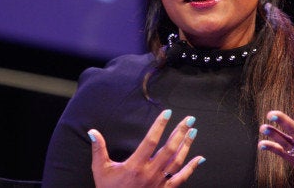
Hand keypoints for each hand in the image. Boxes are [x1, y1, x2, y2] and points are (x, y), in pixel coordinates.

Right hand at [88, 109, 204, 186]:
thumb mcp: (100, 170)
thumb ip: (99, 150)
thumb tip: (93, 132)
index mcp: (135, 166)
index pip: (151, 141)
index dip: (160, 126)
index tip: (167, 113)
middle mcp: (150, 173)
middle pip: (169, 149)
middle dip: (180, 132)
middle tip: (190, 119)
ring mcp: (159, 182)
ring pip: (177, 161)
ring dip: (186, 145)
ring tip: (193, 131)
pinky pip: (181, 178)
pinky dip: (192, 168)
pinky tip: (200, 158)